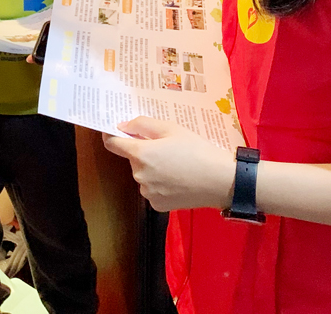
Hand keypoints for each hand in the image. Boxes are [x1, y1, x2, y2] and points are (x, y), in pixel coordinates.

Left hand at [102, 117, 234, 211]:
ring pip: (143, 175)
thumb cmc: (196, 150)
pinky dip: (160, 184)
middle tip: (166, 148)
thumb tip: (123, 126)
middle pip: (133, 159)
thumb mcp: (171, 128)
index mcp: (140, 154)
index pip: (112, 144)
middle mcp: (138, 175)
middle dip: (144, 152)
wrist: (219, 181)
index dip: (111, 135)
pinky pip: (152, 190)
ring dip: (152, 169)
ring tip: (176, 165)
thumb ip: (142, 124)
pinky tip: (178, 180)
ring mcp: (147, 192)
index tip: (114, 130)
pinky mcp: (156, 205)